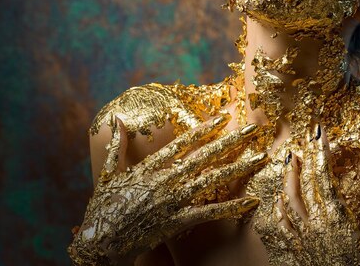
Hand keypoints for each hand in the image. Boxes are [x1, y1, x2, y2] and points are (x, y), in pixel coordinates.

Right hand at [68, 114, 266, 264]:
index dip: (205, 128)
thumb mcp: (109, 172)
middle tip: (254, 128)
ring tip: (261, 157)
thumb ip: (118, 144)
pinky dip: (230, 207)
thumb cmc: (103, 208)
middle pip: (205, 156)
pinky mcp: (176, 222)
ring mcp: (172, 201)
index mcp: (151, 167)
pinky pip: (208, 213)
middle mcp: (165, 180)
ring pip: (211, 180)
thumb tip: (118, 119)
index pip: (184, 142)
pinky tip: (251, 201)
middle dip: (231, 141)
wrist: (99, 242)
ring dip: (239, 168)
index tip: (225, 116)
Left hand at [276, 124, 359, 265]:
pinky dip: (277, 210)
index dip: (321, 152)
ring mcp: (302, 239)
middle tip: (302, 139)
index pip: (324, 176)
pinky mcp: (296, 253)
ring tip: (287, 160)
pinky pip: (281, 227)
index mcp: (336, 216)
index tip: (319, 131)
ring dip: (287, 179)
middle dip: (303, 158)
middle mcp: (314, 224)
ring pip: (287, 201)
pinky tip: (276, 201)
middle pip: (303, 184)